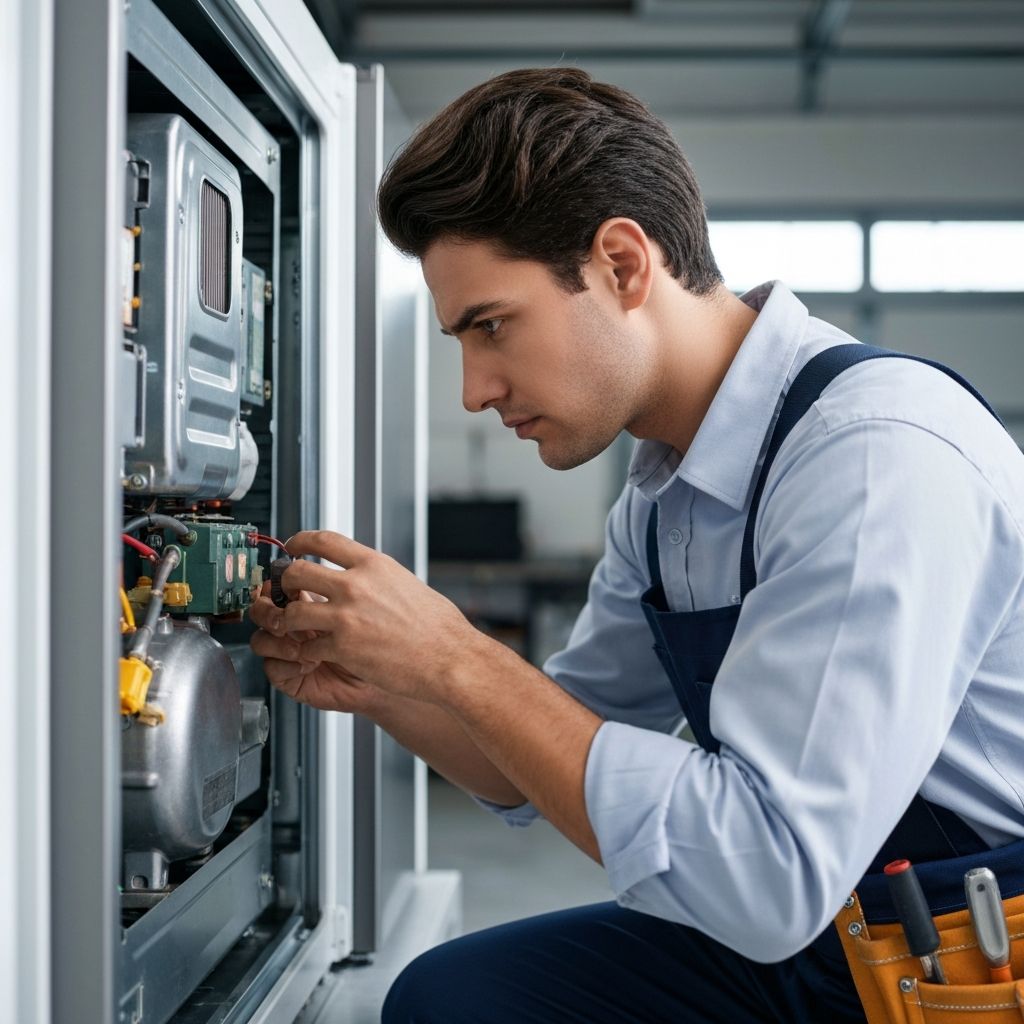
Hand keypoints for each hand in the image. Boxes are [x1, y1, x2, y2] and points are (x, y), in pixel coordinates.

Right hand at [249, 584, 387, 714]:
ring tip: (301, 648)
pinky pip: (271, 667)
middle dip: (268, 611)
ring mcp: (290, 649)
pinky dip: (287, 665)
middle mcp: (296, 624)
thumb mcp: (361, 605)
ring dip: (277, 641)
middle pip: (261, 609)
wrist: (387, 676)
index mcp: (309, 602)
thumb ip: (338, 586)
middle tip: (285, 618)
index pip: (279, 586)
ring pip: (260, 638)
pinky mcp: (289, 675)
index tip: (286, 585)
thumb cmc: (378, 640)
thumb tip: (315, 566)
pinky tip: (310, 665)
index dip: (276, 584)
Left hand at [261, 530, 484, 704]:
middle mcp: (356, 585)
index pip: (324, 540)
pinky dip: (306, 651)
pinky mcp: (343, 647)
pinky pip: (307, 645)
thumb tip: (364, 575)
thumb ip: (378, 577)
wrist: (449, 659)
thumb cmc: (438, 627)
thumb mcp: (407, 583)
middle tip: (284, 590)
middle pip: (298, 571)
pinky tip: (314, 653)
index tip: (292, 547)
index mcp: (374, 565)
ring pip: (293, 610)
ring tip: (292, 626)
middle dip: (285, 581)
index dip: (300, 541)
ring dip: (288, 619)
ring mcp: (347, 616)